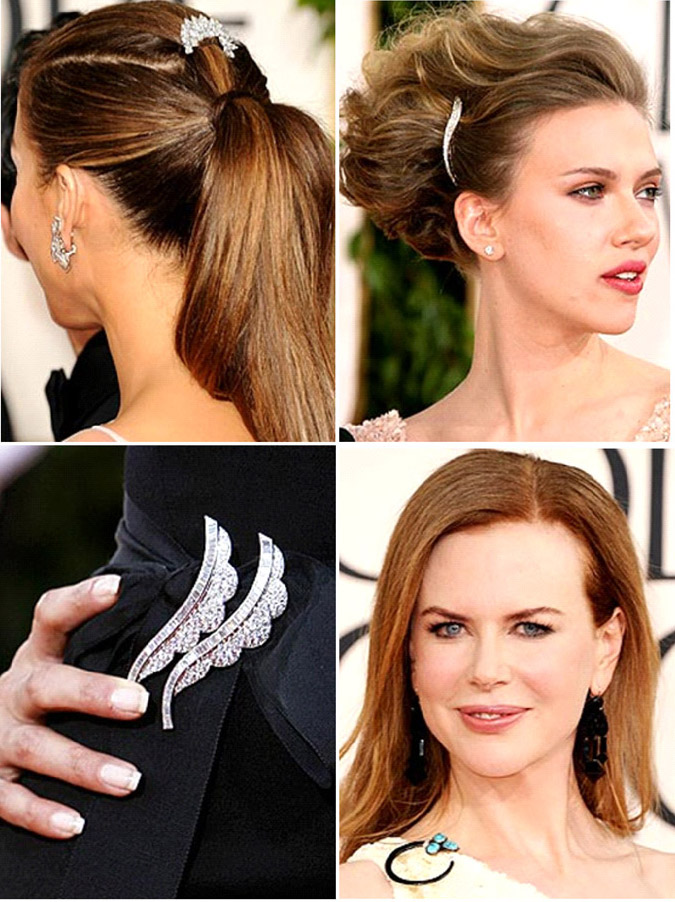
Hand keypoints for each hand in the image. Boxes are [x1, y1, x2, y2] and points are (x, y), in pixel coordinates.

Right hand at [0, 575, 147, 838]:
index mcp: (37, 658)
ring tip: (129, 780)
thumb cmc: (47, 703)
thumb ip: (105, 657)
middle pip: (47, 685)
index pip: (52, 618)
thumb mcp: (63, 670)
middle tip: (140, 705)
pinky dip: (42, 814)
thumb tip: (181, 636)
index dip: (81, 600)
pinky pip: (9, 801)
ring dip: (83, 765)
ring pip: (35, 748)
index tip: (118, 587)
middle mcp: (14, 693)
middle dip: (92, 694)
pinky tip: (76, 825)